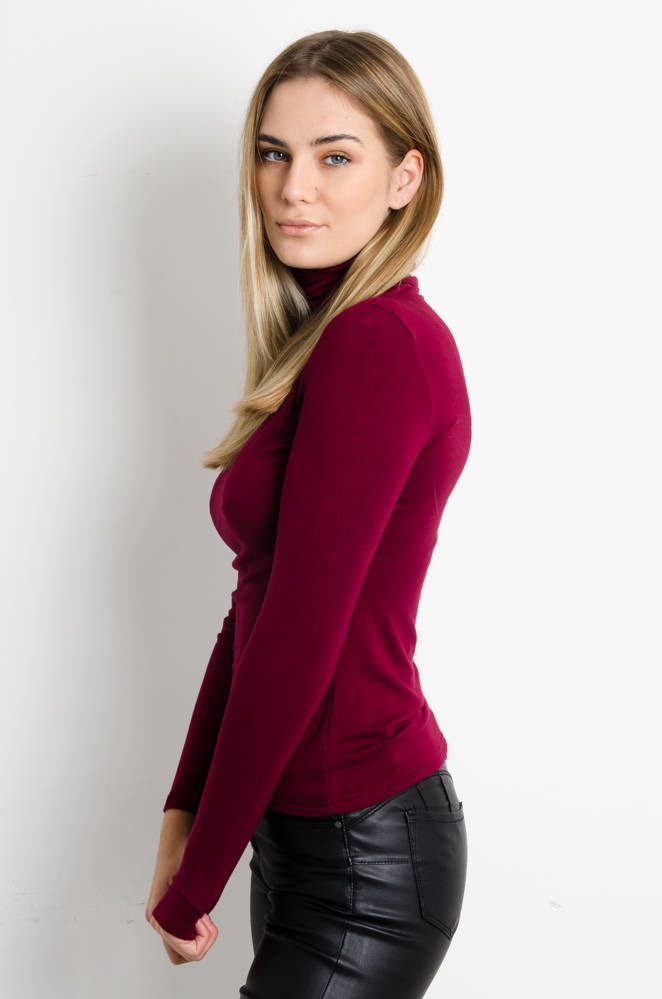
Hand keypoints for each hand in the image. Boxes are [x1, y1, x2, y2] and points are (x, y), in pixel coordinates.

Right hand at [146, 808, 212, 963]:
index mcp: (160, 917)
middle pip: (181, 954)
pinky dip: (191, 927)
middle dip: (199, 942)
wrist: (176, 838)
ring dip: (195, 934)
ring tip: (202, 911)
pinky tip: (198, 909)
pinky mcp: (163, 911)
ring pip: (180, 944)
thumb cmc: (184, 856)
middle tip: (206, 917)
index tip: (206, 919)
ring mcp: (158, 916)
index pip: (184, 953)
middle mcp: (156, 920)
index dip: (202, 942)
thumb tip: (199, 927)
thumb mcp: (192, 886)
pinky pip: (179, 931)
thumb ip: (194, 911)